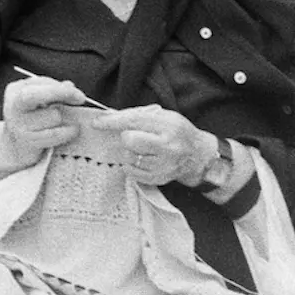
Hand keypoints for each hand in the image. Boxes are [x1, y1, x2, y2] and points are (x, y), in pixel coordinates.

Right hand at [0, 75, 93, 173]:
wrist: (15, 148)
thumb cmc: (33, 120)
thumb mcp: (40, 102)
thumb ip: (53, 91)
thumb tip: (69, 86)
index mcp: (15, 91)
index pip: (40, 82)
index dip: (61, 87)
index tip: (79, 94)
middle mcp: (13, 106)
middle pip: (39, 95)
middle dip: (62, 93)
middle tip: (81, 99)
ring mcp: (18, 124)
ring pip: (54, 115)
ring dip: (65, 119)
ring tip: (66, 123)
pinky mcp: (27, 141)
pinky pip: (55, 133)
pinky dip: (67, 132)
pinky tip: (72, 131)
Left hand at [96, 104, 220, 185]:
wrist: (197, 155)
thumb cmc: (177, 132)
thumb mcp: (163, 116)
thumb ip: (137, 116)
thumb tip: (108, 118)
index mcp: (168, 126)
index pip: (134, 122)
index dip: (112, 122)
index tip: (96, 123)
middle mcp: (167, 147)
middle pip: (129, 141)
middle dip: (126, 137)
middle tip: (134, 137)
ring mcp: (163, 165)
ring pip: (128, 157)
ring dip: (130, 152)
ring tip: (143, 149)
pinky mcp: (158, 179)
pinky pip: (131, 172)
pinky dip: (132, 164)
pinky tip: (143, 159)